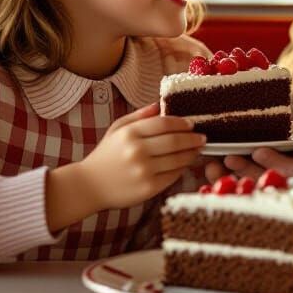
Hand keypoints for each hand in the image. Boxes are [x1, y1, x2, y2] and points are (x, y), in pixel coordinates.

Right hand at [47, 103, 204, 231]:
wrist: (89, 186)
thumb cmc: (105, 155)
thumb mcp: (117, 129)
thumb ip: (140, 116)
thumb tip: (161, 104)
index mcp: (130, 133)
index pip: (164, 123)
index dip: (182, 123)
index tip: (192, 124)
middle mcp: (137, 151)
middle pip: (175, 141)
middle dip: (193, 139)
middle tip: (203, 137)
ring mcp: (143, 170)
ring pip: (178, 159)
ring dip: (191, 154)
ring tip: (197, 150)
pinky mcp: (148, 188)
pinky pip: (173, 176)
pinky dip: (182, 169)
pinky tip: (185, 164)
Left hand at [224, 147, 292, 277]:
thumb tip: (290, 152)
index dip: (267, 160)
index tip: (246, 152)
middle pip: (283, 189)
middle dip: (249, 177)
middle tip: (226, 167)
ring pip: (285, 214)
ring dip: (253, 200)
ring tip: (227, 189)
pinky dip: (272, 225)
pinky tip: (252, 218)